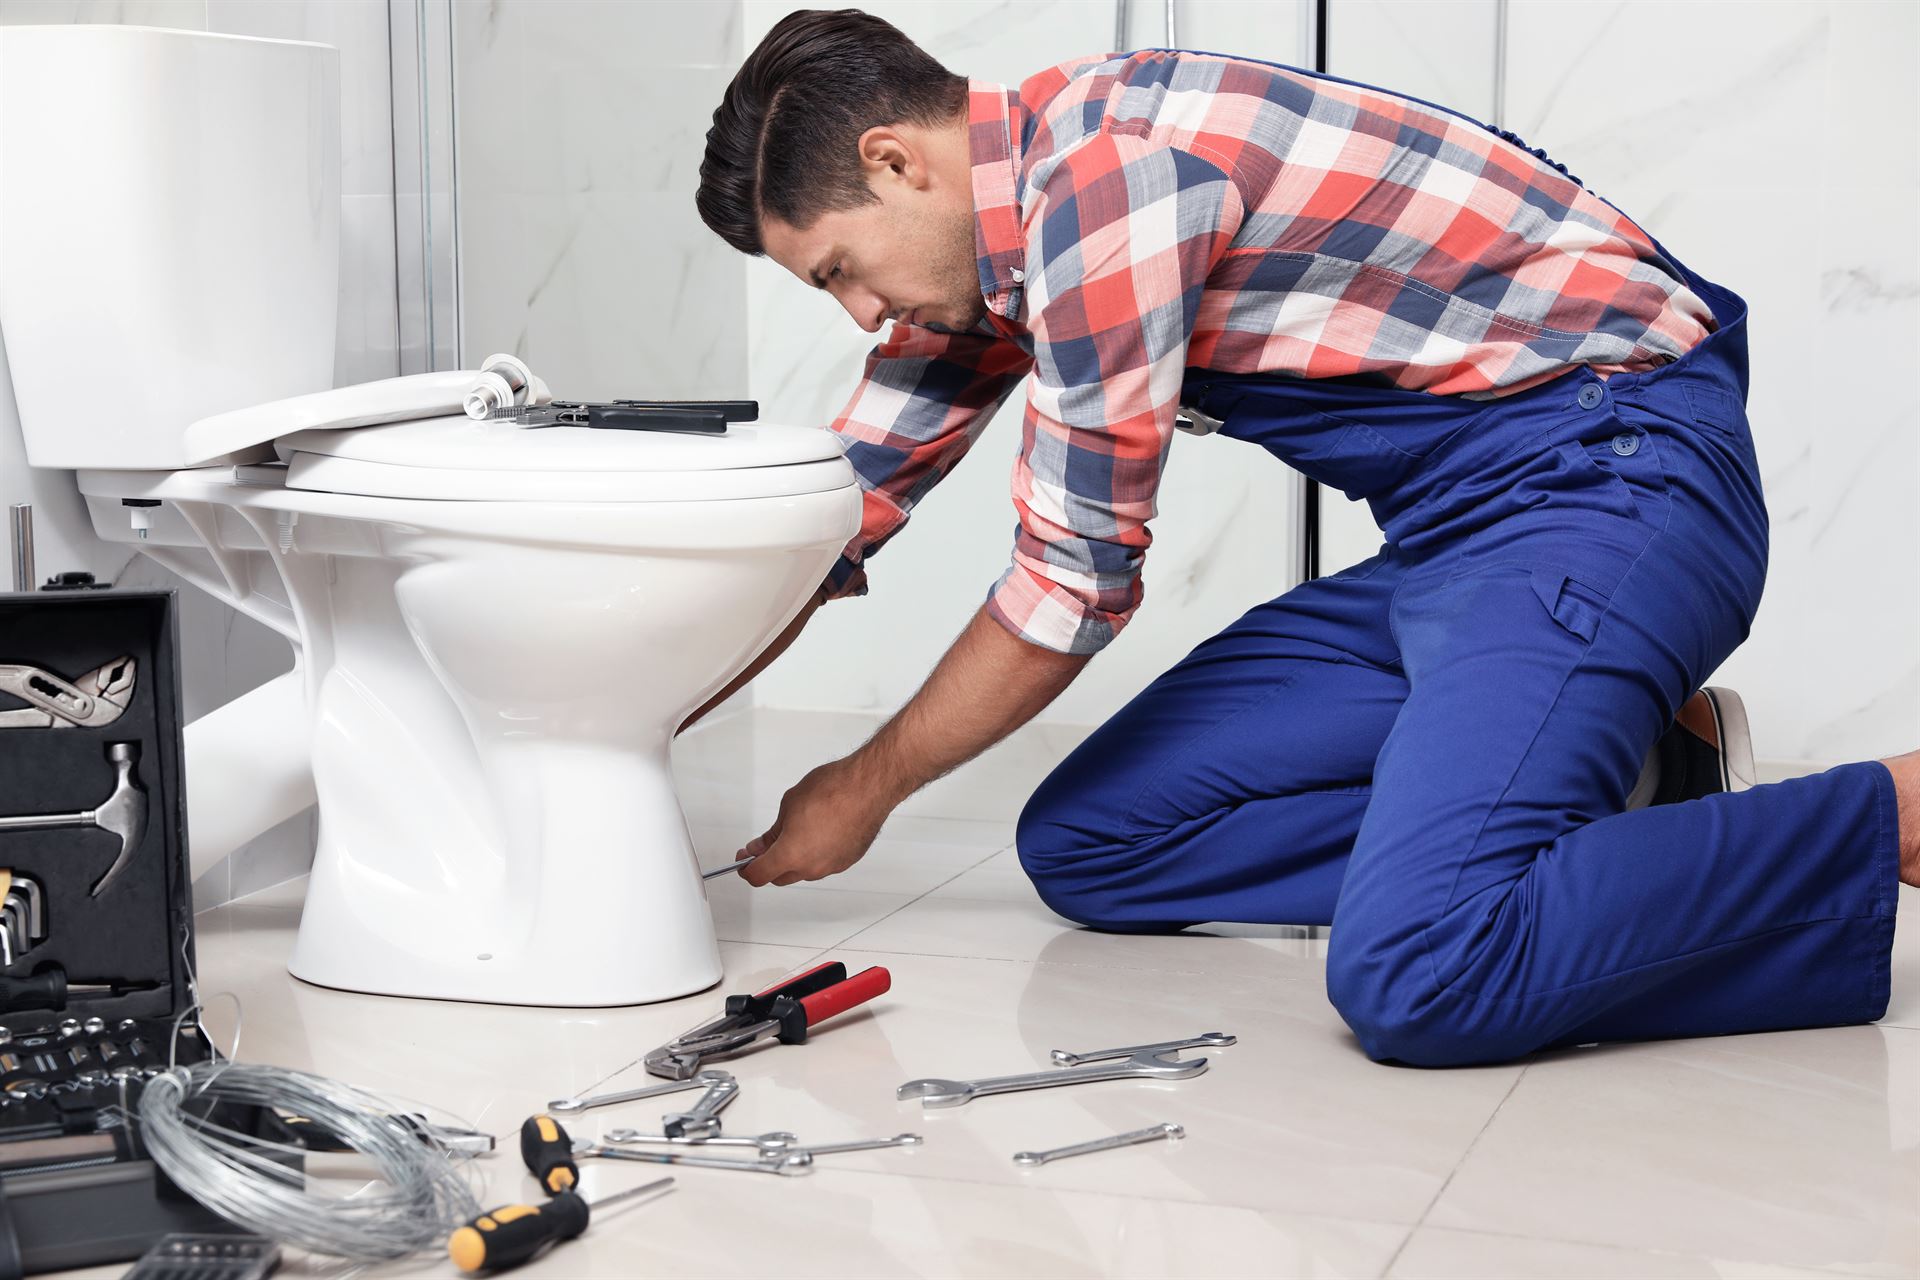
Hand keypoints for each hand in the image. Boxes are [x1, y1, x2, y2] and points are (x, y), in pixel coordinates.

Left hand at [737, 758, 892, 885]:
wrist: (869, 786)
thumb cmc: (832, 790)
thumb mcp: (789, 806)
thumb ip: (772, 832)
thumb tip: (761, 845)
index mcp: (790, 854)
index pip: (758, 876)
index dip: (746, 868)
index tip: (744, 860)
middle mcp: (811, 867)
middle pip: (780, 877)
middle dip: (769, 864)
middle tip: (764, 845)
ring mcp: (831, 866)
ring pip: (803, 871)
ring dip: (794, 859)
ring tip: (796, 832)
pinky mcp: (847, 861)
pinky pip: (823, 864)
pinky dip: (815, 854)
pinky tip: (818, 833)